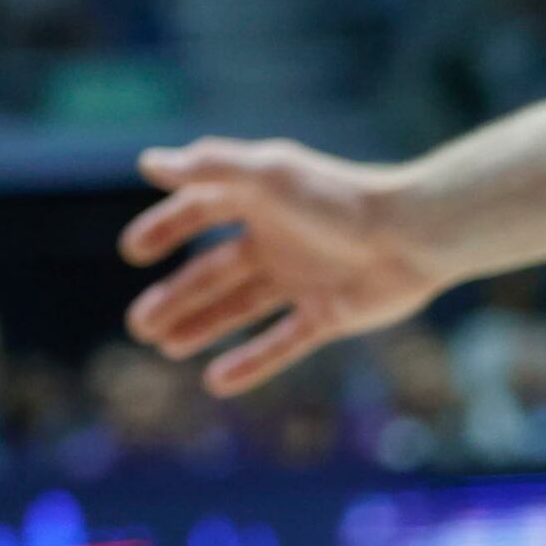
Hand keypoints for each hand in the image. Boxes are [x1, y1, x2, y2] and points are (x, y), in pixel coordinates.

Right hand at [119, 137, 450, 394]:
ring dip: (201, 326)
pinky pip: (281, 344)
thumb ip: (210, 168)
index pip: (200, 212)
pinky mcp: (326, 316)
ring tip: (165, 346)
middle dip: (175, 296)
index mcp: (260, 201)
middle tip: (139, 324)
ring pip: (240, 309)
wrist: (412, 237)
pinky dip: (250, 362)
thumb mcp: (268, 175)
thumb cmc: (338, 197)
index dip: (166, 229)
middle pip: (214, 272)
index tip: (134, 252)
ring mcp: (300, 280)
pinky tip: (215, 381)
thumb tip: (150, 164)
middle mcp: (276, 240)